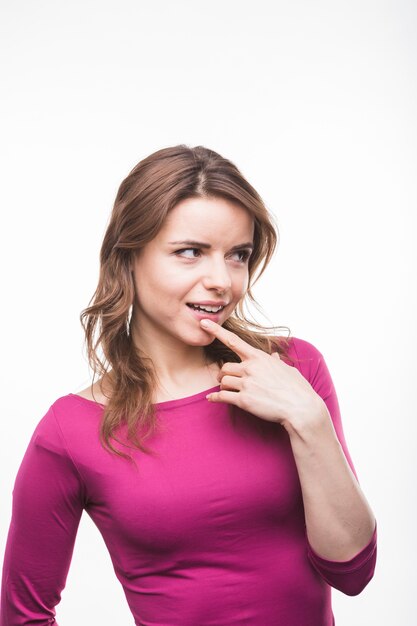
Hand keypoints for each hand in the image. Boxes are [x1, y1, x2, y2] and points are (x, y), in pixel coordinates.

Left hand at [200, 319, 327, 432]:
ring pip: (223, 382)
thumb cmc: (297, 388)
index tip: (204, 323)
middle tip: (227, 380)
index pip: (233, 341)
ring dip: (224, 387)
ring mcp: (247, 384)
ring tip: (230, 391)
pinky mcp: (244, 400)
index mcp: (259, 358)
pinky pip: (222, 397)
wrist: (301, 408)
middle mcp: (250, 368)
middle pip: (225, 367)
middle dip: (224, 374)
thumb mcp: (287, 370)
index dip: (216, 330)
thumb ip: (277, 362)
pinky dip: (215, 398)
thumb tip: (275, 356)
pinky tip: (212, 399)